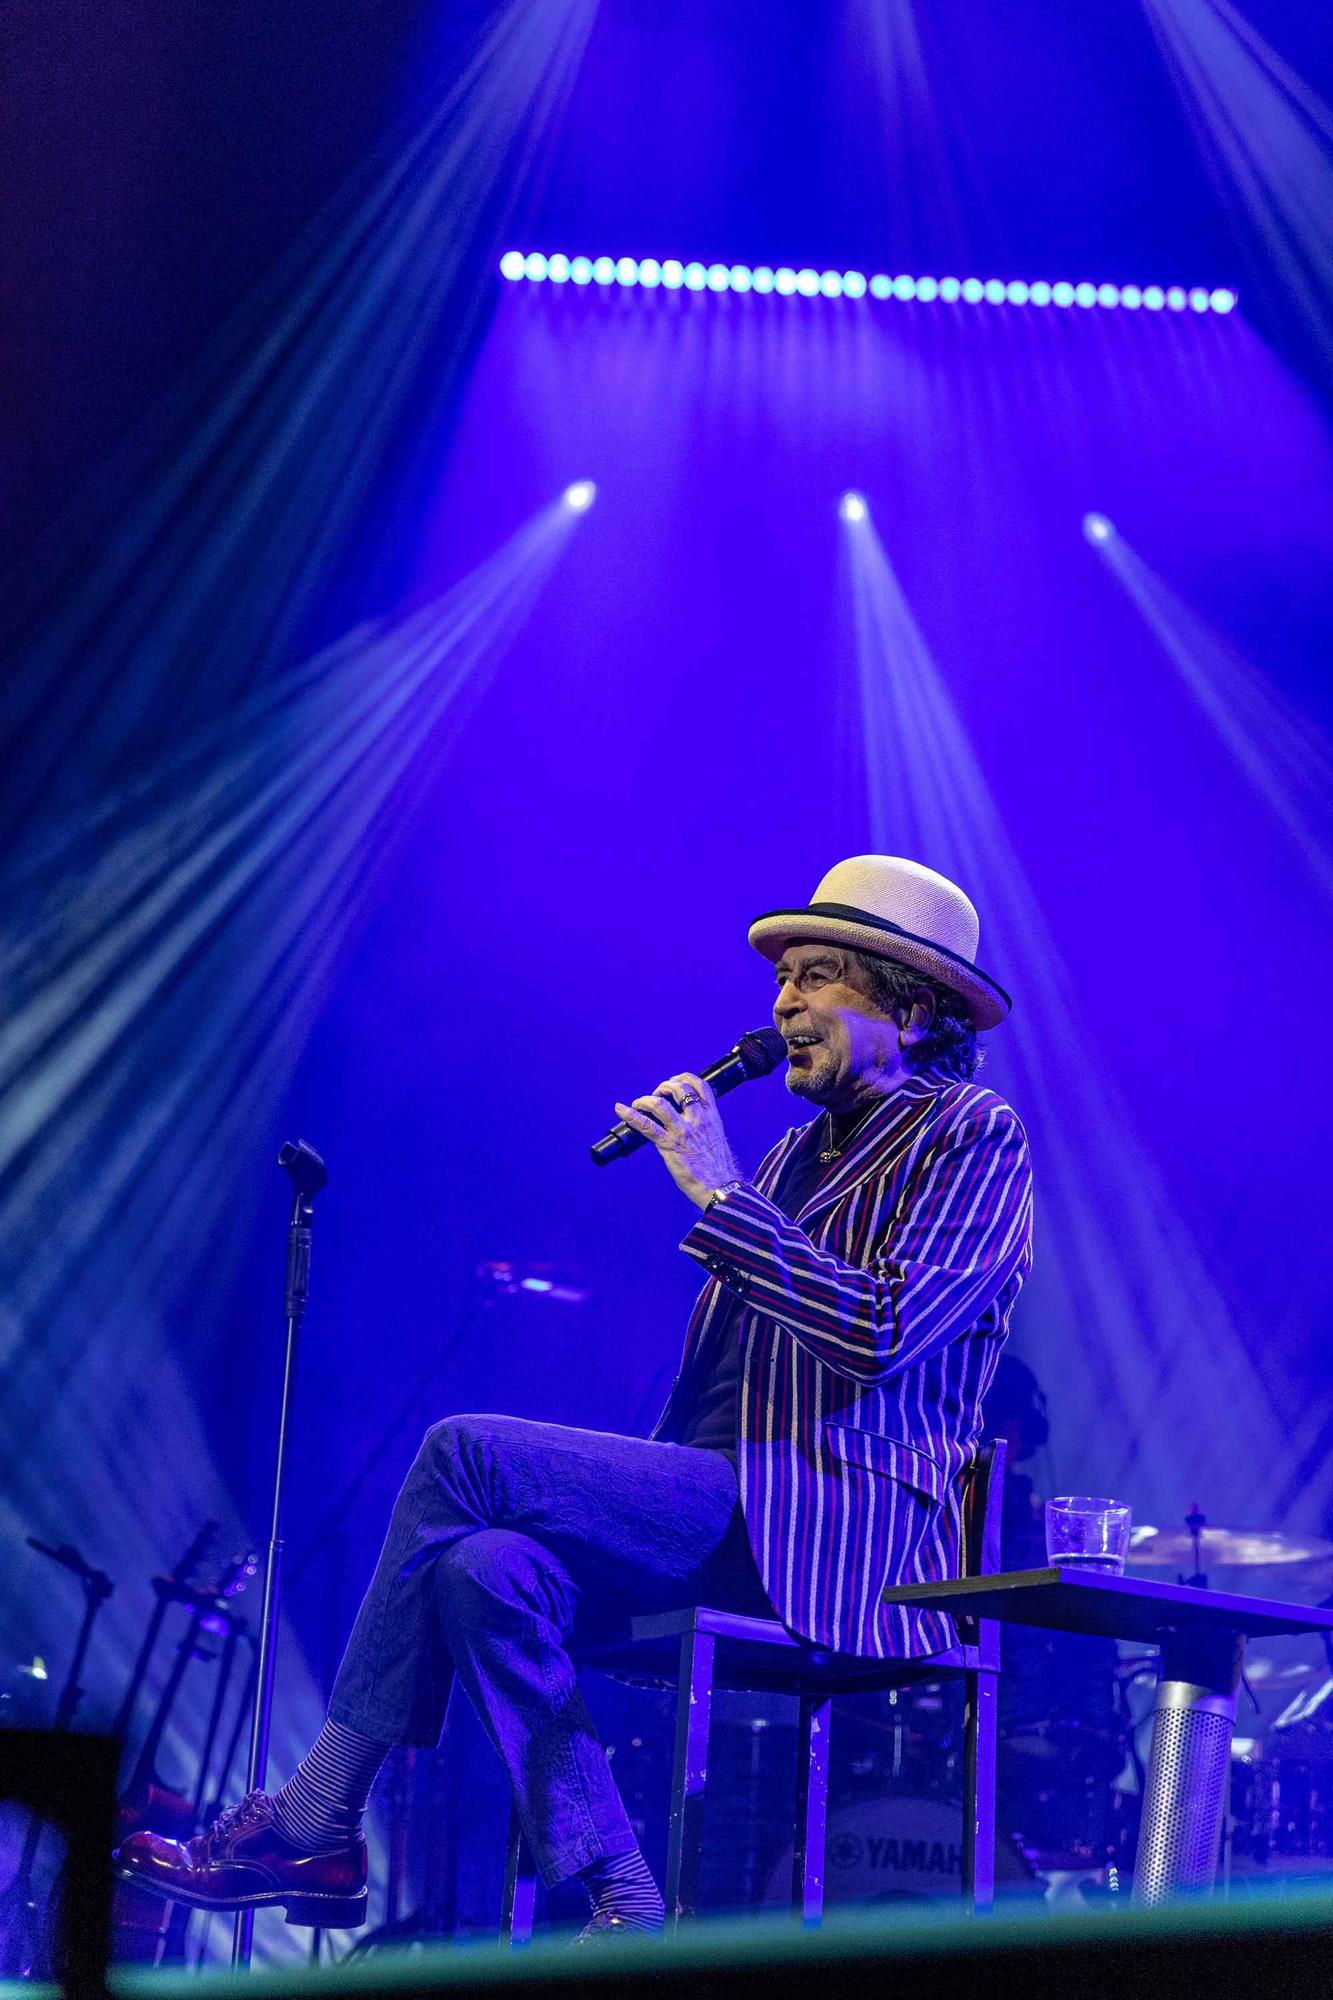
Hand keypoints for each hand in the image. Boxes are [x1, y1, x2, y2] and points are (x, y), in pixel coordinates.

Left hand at [614, 1072, 743, 1209]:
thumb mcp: (716, 1140)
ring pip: (660, 1103)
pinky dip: (630, 1115)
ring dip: (646, 1099)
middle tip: (657, 1094)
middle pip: (679, 1088)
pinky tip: (620, 1109)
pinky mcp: (669, 1144)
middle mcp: (698, 1119)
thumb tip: (690, 1126)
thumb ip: (704, 1128)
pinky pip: (646, 1125)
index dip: (685, 1078)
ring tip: (639, 1103)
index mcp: (712, 1118)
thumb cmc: (719, 1170)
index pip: (701, 1087)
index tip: (676, 1081)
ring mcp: (683, 1131)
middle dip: (664, 1087)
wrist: (721, 1188)